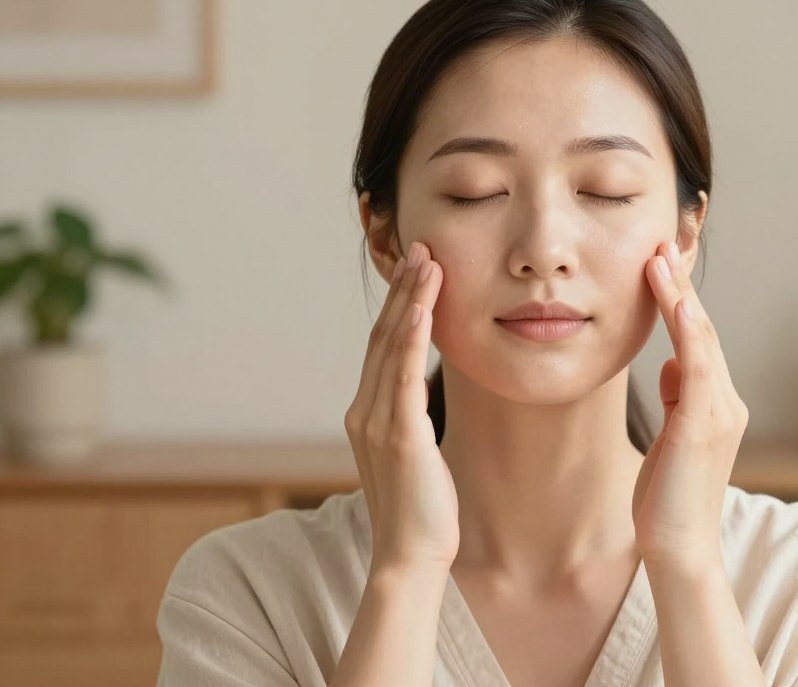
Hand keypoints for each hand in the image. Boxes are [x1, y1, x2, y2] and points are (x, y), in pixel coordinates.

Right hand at [343, 240, 458, 573]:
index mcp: (366, 413)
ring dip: (410, 301)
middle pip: (383, 336)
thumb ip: (407, 418)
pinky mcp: (399, 435)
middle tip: (421, 247)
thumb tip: (418, 394)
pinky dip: (411, 340)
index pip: (383, 346)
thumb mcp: (410, 452)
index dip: (398, 305)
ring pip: (392, 347)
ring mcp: (377, 422)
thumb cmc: (419, 509)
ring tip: (427, 262)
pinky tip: (421, 309)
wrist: (410, 557)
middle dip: (403, 290)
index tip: (416, 270)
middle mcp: (364, 411)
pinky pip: (403, 377)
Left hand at [631, 239, 748, 573]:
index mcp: (714, 400)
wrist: (678, 548)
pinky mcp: (705, 425)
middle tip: (668, 235)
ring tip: (661, 254)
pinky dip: (687, 331)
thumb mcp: (672, 436)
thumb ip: (679, 397)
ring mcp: (720, 411)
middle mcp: (725, 399)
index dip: (682, 293)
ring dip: (680, 293)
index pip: (696, 334)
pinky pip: (697, 367)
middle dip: (682, 280)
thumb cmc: (667, 496)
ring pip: (700, 338)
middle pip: (701, 326)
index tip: (664, 254)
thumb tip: (671, 365)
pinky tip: (675, 301)